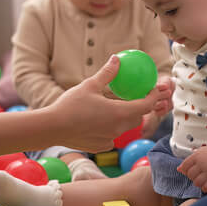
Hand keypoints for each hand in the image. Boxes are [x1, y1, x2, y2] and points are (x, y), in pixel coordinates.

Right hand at [50, 55, 171, 152]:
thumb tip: (117, 59)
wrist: (52, 128)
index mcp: (119, 112)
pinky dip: (111, 128)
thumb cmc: (70, 105)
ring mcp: (110, 139)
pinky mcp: (101, 146)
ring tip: (116, 107)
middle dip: (140, 107)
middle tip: (135, 96)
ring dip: (125, 117)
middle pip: (138, 117)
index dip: (154, 97)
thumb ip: (107, 73)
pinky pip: (112, 136)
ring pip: (125, 127)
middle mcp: (118, 128)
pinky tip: (99, 121)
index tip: (155, 89)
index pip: (146, 105)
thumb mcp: (90, 85)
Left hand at [177, 146, 206, 192]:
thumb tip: (178, 169)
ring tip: (202, 180)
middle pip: (190, 175)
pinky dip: (205, 188)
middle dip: (192, 177)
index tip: (190, 170)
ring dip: (198, 183)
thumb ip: (189, 161)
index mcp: (196, 156)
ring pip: (197, 182)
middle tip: (197, 175)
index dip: (185, 170)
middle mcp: (202, 164)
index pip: (184, 166)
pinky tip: (206, 185)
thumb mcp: (199, 153)